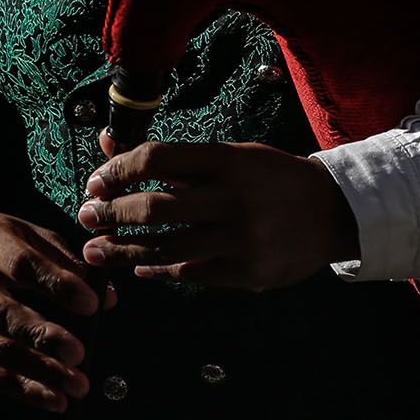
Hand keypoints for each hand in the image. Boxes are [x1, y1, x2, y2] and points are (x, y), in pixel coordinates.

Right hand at [0, 203, 116, 413]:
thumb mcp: (25, 232)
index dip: (57, 285)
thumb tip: (105, 296)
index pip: (22, 265)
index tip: (91, 305)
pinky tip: (52, 399)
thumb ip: (64, 260)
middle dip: (44, 338)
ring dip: (38, 373)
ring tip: (75, 386)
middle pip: (2, 313)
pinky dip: (22, 390)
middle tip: (80, 355)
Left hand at [77, 140, 359, 290]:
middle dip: (110, 213)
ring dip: (122, 250)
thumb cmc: (272, 178)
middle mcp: (232, 199)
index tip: (97, 182)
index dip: (118, 170)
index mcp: (228, 161)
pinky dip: (158, 268)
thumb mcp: (232, 156)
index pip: (157, 159)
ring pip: (165, 246)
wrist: (333, 213)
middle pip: (154, 207)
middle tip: (86, 216)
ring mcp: (239, 239)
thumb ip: (176, 160)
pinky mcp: (244, 272)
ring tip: (95, 250)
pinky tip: (138, 267)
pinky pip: (189, 273)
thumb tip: (109, 146)